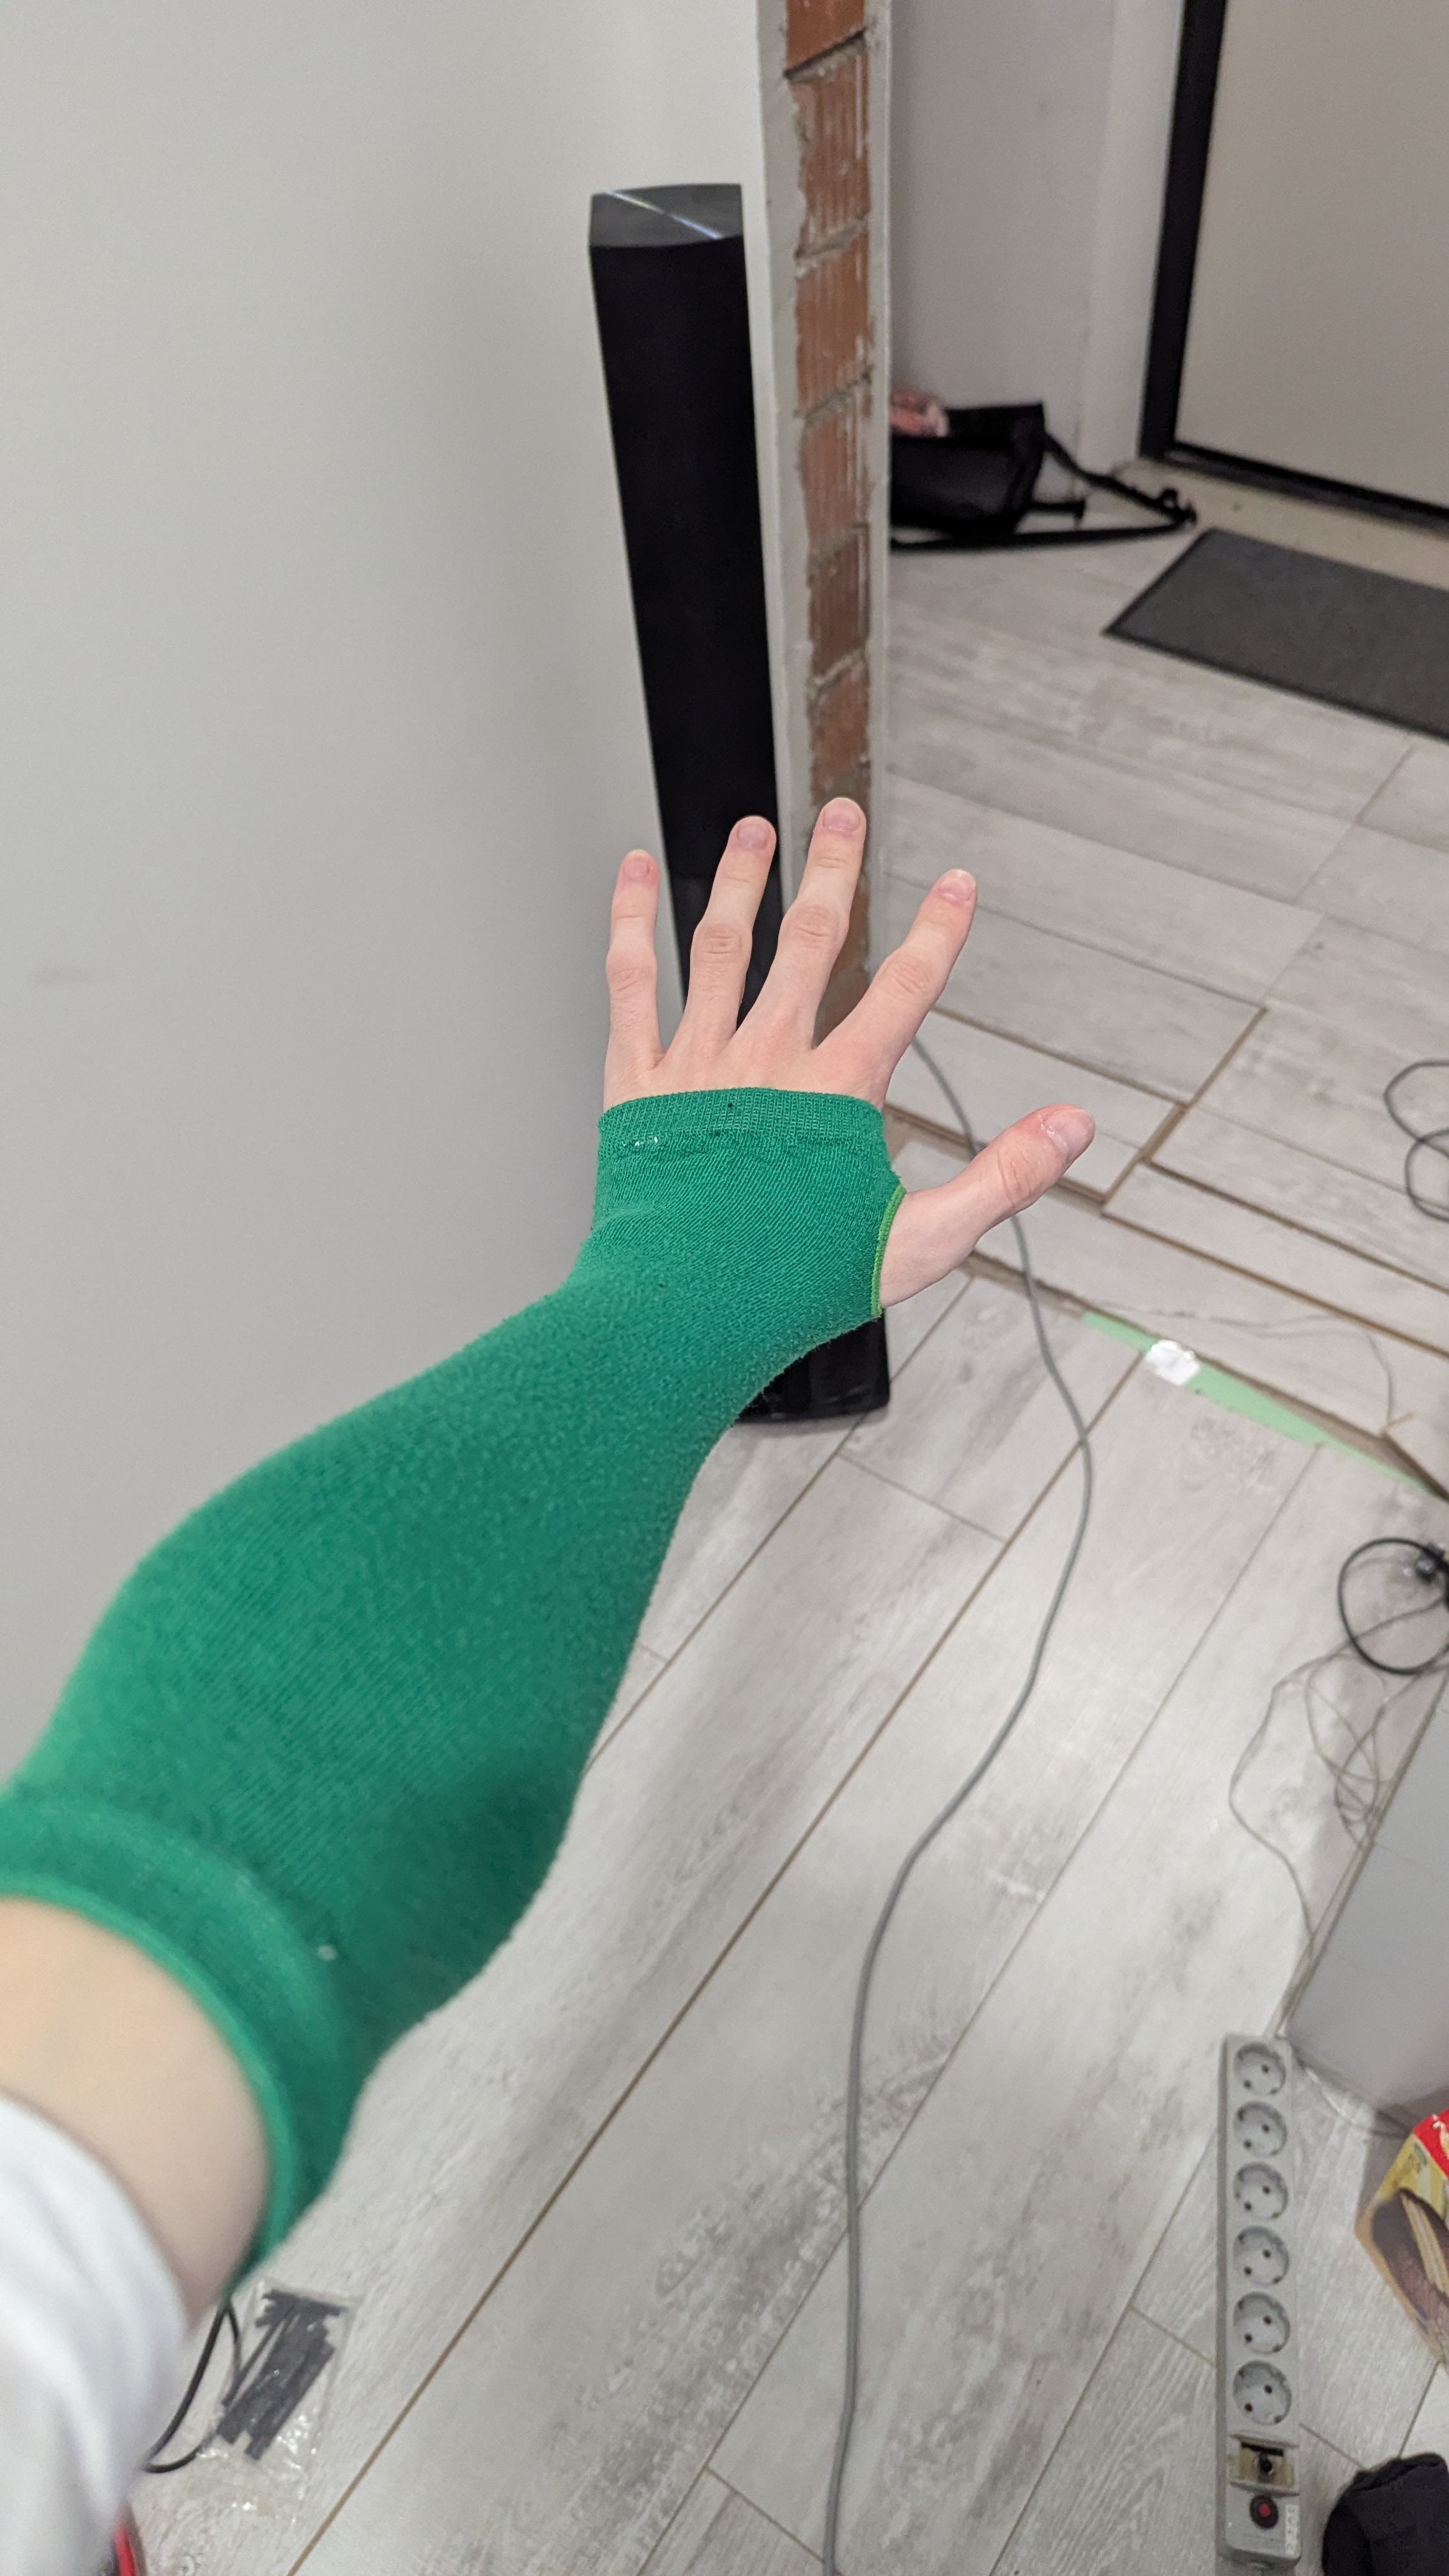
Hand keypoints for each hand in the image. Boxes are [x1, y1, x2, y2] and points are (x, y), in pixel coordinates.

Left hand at [603, 798, 1092, 1306]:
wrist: (681, 1313)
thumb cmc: (792, 1287)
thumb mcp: (919, 1242)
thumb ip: (999, 1177)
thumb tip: (1070, 1127)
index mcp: (837, 1093)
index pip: (905, 990)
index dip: (939, 931)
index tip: (958, 884)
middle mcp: (768, 1062)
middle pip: (810, 942)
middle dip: (833, 871)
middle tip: (843, 812)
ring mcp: (699, 1065)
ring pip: (722, 946)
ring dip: (741, 879)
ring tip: (752, 827)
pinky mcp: (638, 1082)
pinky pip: (630, 982)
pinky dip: (630, 920)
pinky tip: (632, 870)